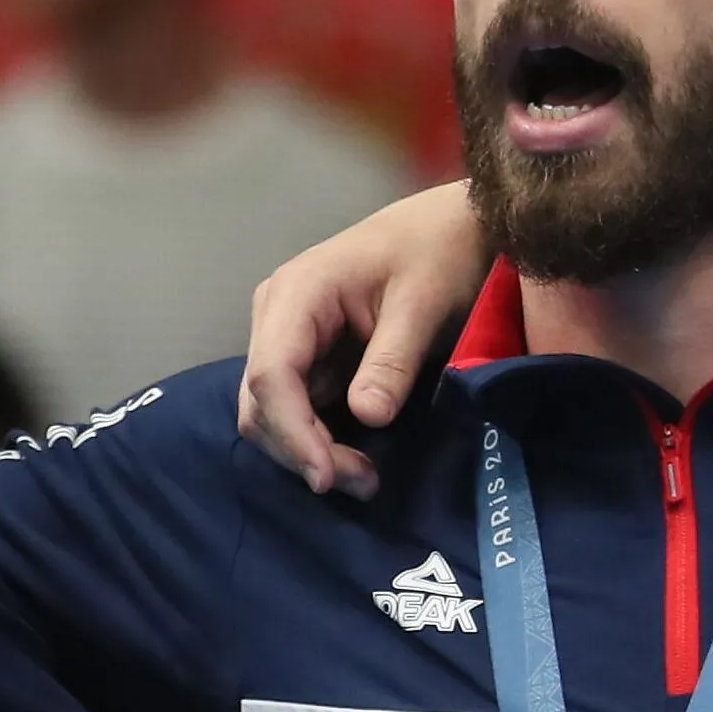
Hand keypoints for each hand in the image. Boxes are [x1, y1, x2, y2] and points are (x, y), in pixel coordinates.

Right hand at [239, 182, 483, 495]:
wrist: (451, 228)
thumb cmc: (439, 252)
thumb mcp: (424, 304)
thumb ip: (393, 360)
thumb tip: (367, 416)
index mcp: (298, 293)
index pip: (272, 374)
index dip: (293, 432)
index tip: (327, 476)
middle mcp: (277, 315)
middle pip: (261, 402)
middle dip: (302, 451)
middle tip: (364, 483)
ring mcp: (287, 336)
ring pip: (271, 412)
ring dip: (309, 451)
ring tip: (366, 477)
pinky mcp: (306, 356)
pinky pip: (296, 408)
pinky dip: (319, 439)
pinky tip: (358, 456)